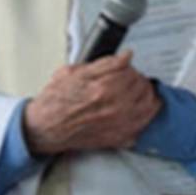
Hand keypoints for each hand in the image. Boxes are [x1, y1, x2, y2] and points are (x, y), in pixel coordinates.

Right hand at [23, 51, 160, 154]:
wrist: (45, 127)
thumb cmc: (55, 102)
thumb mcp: (74, 72)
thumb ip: (104, 63)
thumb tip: (125, 56)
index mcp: (104, 87)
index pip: (131, 70)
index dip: (128, 66)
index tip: (125, 67)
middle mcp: (114, 106)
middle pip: (143, 86)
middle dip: (138, 79)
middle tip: (130, 78)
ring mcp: (118, 124)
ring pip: (150, 104)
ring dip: (147, 95)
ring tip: (138, 92)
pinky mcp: (119, 138)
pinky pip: (144, 124)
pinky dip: (146, 115)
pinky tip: (139, 110)